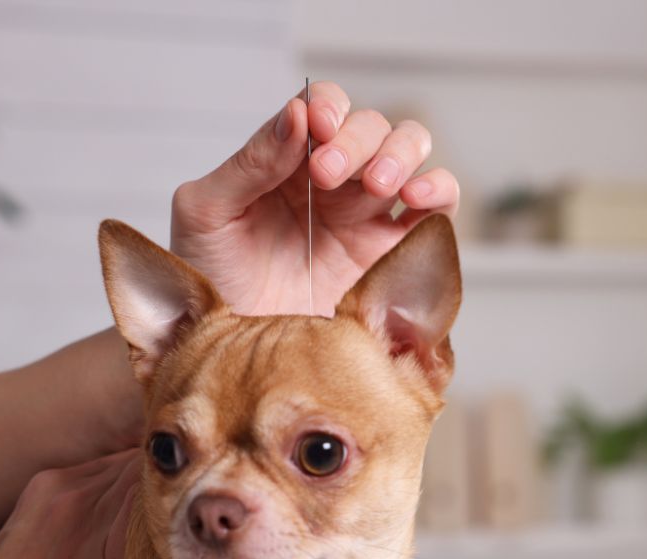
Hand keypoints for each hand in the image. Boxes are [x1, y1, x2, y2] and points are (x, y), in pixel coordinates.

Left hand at [170, 81, 459, 315]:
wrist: (235, 360)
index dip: (328, 109)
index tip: (316, 130)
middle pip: (373, 128)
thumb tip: (297, 114)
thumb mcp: (207, 214)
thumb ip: (249, 162)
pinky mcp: (394, 256)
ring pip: (410, 156)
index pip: (323, 110)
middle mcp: (334, 185)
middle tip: (329, 175)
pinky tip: (415, 202)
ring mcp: (367, 218)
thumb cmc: (210, 284)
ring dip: (401, 156)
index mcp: (287, 164)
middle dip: (358, 141)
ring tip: (380, 184)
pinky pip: (435, 212)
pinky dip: (438, 192)